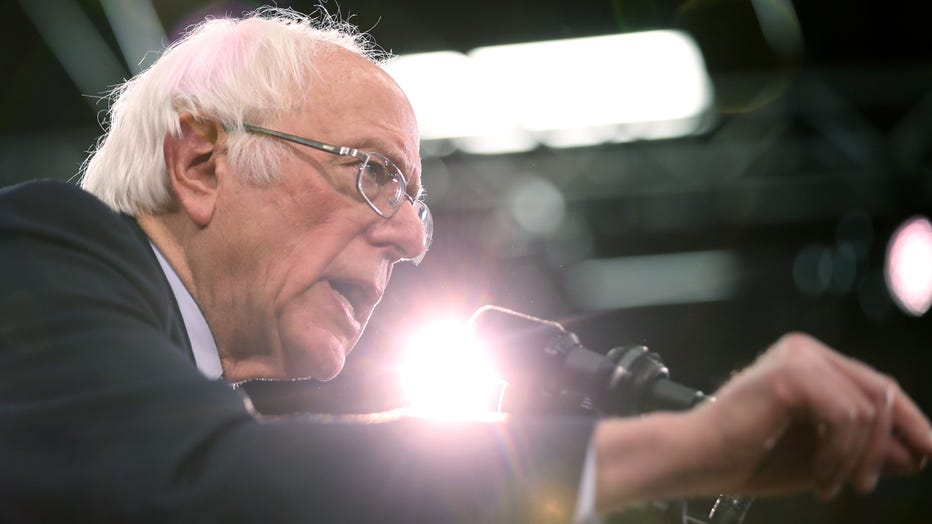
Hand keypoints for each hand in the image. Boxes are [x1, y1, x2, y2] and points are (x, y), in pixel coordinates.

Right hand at [693, 332, 931, 498]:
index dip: (907, 421)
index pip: (875, 385)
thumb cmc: (748, 456)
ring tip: (830, 484)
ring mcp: (797, 357)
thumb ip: (866, 449)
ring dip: (856, 457)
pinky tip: (818, 474)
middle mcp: (804, 350)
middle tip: (866, 485)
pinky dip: (839, 453)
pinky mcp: (790, 374)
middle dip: (886, 444)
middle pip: (879, 392)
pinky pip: (845, 415)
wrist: (699, 459)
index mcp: (808, 361)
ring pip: (866, 408)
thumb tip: (918, 453)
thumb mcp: (822, 455)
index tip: (925, 455)